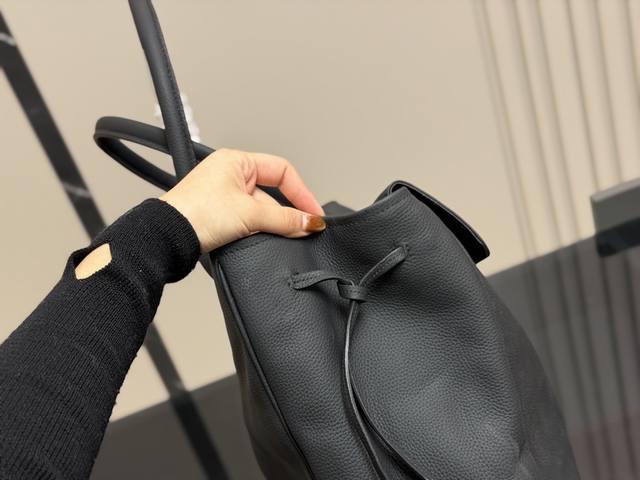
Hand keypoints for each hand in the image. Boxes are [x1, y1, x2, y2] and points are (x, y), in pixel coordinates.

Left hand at [160, 148, 325, 252]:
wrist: (168, 237)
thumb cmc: (196, 213)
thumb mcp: (250, 214)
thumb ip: (285, 220)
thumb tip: (310, 222)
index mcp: (236, 161)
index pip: (282, 171)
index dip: (301, 192)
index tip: (313, 213)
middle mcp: (229, 175)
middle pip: (273, 194)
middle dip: (284, 214)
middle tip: (299, 230)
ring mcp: (223, 196)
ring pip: (261, 210)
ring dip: (269, 225)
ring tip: (272, 236)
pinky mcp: (218, 215)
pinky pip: (248, 221)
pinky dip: (256, 232)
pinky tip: (256, 241)